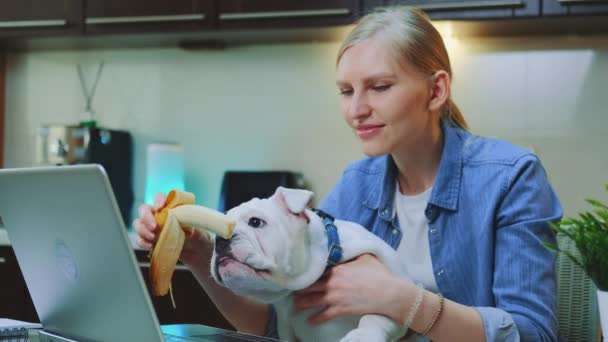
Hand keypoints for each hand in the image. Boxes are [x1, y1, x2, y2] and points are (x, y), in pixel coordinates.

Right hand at [132, 192, 212, 265]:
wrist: (196, 250)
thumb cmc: (198, 233)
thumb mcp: (197, 225)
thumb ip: (189, 221)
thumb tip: (184, 223)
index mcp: (169, 206)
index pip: (159, 197)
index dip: (158, 200)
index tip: (160, 207)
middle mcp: (158, 214)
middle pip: (144, 209)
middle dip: (146, 217)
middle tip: (154, 226)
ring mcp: (152, 227)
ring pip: (138, 224)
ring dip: (143, 230)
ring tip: (153, 237)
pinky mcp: (149, 240)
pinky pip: (139, 239)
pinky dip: (142, 242)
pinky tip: (150, 245)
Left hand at [293, 254, 412, 324]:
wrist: (388, 293)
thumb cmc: (379, 274)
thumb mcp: (366, 258)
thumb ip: (353, 254)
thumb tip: (349, 249)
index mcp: (337, 269)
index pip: (317, 271)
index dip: (308, 275)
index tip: (300, 276)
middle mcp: (332, 282)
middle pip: (311, 286)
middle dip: (300, 289)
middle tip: (292, 292)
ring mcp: (335, 297)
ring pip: (313, 301)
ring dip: (302, 304)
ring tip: (295, 306)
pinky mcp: (341, 309)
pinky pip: (324, 315)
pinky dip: (316, 319)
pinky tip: (310, 321)